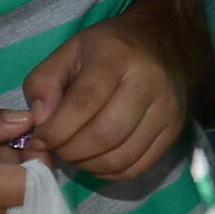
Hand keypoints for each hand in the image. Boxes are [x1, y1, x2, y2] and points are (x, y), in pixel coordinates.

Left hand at [24, 10, 188, 180]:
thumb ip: (43, 83)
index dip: (55, 130)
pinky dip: (109, 172)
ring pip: (120, 158)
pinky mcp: (174, 130)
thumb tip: (41, 122)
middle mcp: (149, 81)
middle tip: (57, 147)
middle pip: (104, 135)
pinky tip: (98, 157)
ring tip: (76, 152)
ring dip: (88, 165)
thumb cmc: (110, 47)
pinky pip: (136, 168)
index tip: (40, 138)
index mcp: (118, 56)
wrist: (165, 41)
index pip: (84, 103)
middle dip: (70, 151)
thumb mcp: (69, 51)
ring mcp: (167, 108)